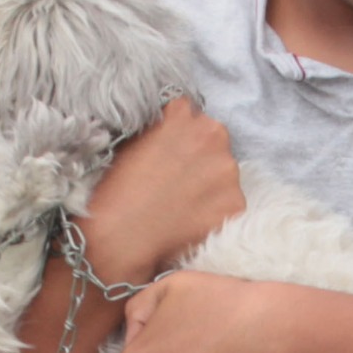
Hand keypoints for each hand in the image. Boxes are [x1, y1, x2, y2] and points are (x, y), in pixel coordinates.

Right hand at [80, 100, 245, 282]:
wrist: (121, 237)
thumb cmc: (116, 189)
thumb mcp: (131, 141)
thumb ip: (160, 127)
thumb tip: (171, 126)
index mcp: (185, 116)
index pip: (191, 116)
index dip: (180, 136)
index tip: (170, 153)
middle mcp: (214, 136)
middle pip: (214, 142)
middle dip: (200, 157)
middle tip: (176, 181)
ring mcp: (228, 171)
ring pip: (224, 174)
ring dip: (211, 184)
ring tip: (181, 204)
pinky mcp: (236, 203)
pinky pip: (229, 203)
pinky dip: (215, 211)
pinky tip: (191, 220)